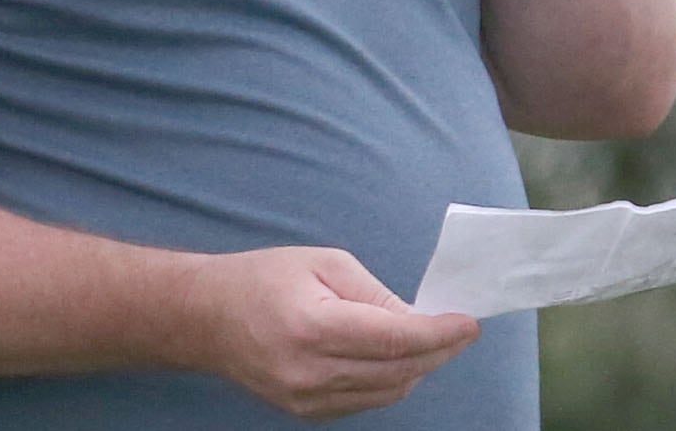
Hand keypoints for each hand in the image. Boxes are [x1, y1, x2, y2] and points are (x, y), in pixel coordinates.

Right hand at [180, 245, 481, 420]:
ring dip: (418, 368)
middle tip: (460, 330)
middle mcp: (311, 373)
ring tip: (433, 341)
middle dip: (438, 352)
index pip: (395, 340)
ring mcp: (306, 401)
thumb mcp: (324, 262)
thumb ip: (374, 293)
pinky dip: (390, 382)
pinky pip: (365, 402)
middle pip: (398, 372)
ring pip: (386, 393)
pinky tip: (397, 358)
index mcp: (314, 328)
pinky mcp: (305, 413)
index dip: (439, 334)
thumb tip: (416, 318)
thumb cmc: (264, 278)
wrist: (206, 318)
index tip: (469, 323)